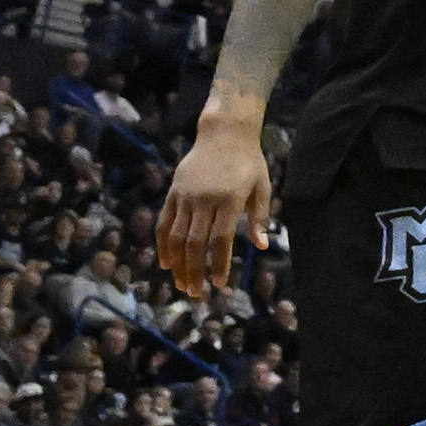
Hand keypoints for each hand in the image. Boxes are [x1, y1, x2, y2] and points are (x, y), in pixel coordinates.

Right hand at [158, 105, 274, 293]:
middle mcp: (204, 200)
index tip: (219, 284)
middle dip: (194, 271)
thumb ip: (260, 217)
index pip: (221, 239)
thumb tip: (262, 246)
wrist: (225, 132)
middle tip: (196, 293)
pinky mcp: (173, 192)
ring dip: (177, 264)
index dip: (218, 263)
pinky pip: (164, 223)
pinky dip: (163, 244)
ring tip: (182, 284)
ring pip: (176, 237)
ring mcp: (186, 196)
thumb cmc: (249, 162)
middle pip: (194, 243)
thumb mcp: (262, 186)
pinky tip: (166, 263)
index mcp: (229, 200)